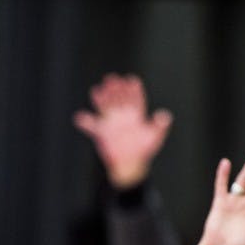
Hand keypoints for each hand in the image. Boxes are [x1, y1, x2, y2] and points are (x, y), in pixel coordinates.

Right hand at [73, 74, 172, 189]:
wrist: (130, 165)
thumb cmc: (144, 151)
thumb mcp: (154, 138)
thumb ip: (160, 126)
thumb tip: (165, 115)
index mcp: (136, 115)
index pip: (135, 99)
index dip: (134, 89)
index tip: (132, 80)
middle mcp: (122, 116)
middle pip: (118, 99)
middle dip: (115, 89)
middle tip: (112, 79)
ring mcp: (111, 123)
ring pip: (105, 107)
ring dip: (101, 99)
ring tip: (97, 90)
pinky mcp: (101, 133)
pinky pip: (91, 126)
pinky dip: (85, 122)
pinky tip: (80, 117)